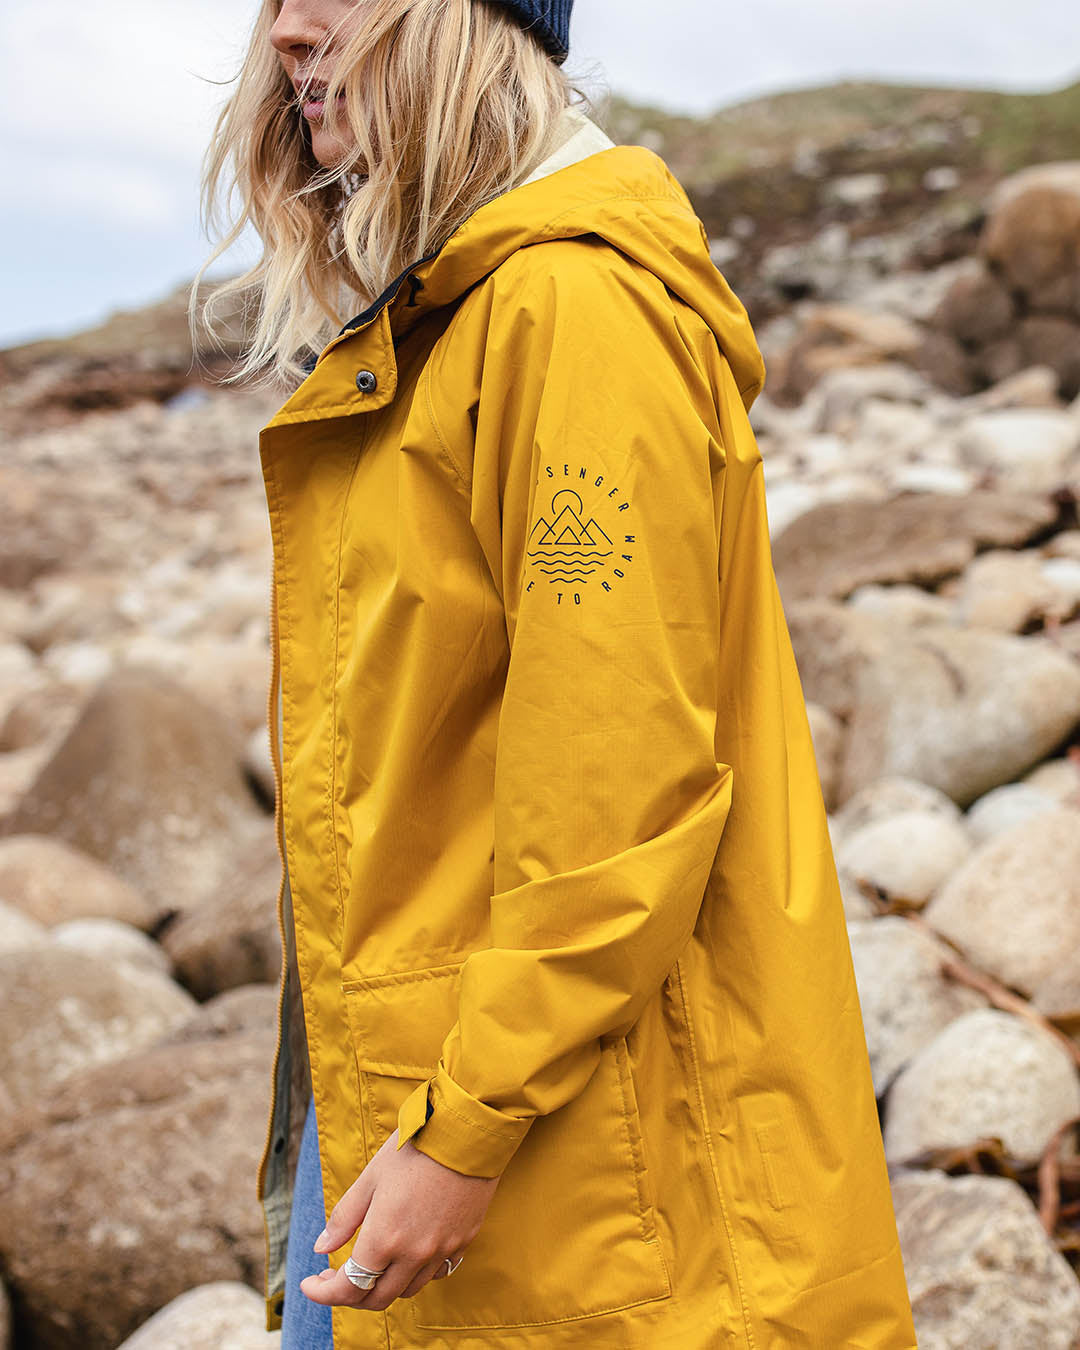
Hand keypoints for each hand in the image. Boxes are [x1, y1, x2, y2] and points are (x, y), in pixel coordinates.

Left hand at [300, 1125, 499, 1311]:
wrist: (466, 1134)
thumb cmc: (414, 1149)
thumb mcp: (371, 1178)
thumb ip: (345, 1218)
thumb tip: (322, 1248)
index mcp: (384, 1239)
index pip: (348, 1288)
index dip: (323, 1293)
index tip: (310, 1284)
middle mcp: (413, 1254)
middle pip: (377, 1298)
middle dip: (350, 1295)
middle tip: (334, 1276)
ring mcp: (441, 1251)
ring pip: (407, 1290)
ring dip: (383, 1285)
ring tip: (370, 1263)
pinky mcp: (462, 1242)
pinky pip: (435, 1273)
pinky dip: (415, 1273)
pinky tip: (406, 1253)